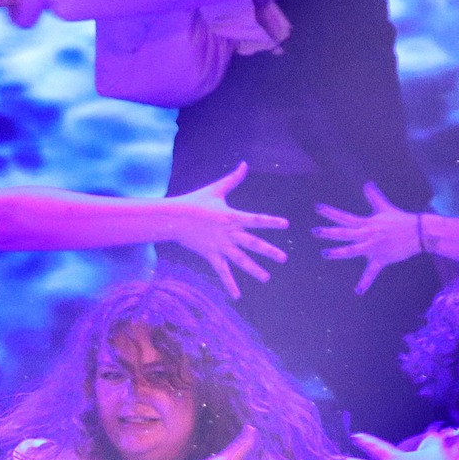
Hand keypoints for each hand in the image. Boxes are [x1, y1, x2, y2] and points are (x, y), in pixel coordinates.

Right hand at [162, 163, 289, 298]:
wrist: (173, 217)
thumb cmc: (194, 202)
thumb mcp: (215, 189)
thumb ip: (233, 179)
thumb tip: (245, 164)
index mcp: (232, 217)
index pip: (256, 219)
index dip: (271, 222)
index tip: (286, 225)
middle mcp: (229, 233)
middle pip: (253, 244)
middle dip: (269, 251)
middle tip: (284, 258)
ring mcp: (220, 246)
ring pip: (240, 260)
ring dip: (254, 269)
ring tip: (266, 278)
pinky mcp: (210, 254)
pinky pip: (222, 271)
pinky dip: (229, 284)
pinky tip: (237, 296)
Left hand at [315, 183, 423, 295]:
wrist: (419, 232)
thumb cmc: (400, 220)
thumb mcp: (385, 208)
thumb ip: (373, 197)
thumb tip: (367, 183)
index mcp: (365, 224)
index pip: (344, 217)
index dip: (330, 212)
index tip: (316, 207)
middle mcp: (367, 234)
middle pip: (344, 233)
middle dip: (329, 232)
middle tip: (314, 231)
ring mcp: (373, 247)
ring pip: (353, 250)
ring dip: (339, 253)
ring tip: (325, 254)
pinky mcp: (381, 258)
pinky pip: (371, 272)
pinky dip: (365, 282)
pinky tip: (357, 291)